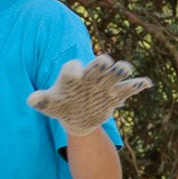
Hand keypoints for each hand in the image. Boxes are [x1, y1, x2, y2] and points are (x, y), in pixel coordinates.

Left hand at [29, 56, 147, 132]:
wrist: (76, 116)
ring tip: (125, 71)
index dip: (74, 70)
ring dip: (121, 70)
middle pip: (98, 64)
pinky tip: (146, 83)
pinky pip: (129, 87)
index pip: (73, 68)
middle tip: (105, 63)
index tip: (76, 75)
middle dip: (101, 63)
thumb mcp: (49, 105)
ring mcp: (104, 84)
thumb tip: (30, 100)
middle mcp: (90, 75)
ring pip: (116, 72)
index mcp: (72, 75)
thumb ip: (41, 101)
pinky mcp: (115, 94)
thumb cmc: (60, 105)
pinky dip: (138, 84)